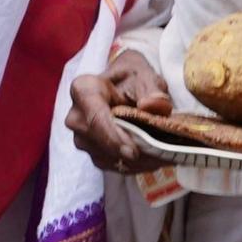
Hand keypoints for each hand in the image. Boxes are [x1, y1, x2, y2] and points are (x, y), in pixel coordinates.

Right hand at [65, 51, 176, 176]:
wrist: (124, 86)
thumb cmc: (132, 78)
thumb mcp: (145, 75)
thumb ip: (152, 89)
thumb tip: (152, 105)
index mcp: (83, 90)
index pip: (94, 118)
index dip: (112, 137)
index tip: (133, 152)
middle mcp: (77, 117)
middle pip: (100, 142)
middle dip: (130, 152)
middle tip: (162, 155)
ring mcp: (83, 138)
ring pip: (108, 157)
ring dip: (137, 161)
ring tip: (164, 156)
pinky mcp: (94, 153)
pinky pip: (113, 165)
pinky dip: (136, 165)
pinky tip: (155, 159)